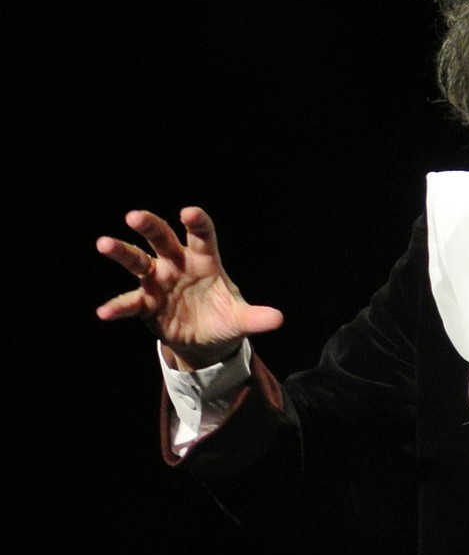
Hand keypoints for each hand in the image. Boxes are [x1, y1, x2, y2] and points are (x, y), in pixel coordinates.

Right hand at [96, 207, 282, 369]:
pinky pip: (131, 302)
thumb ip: (256, 317)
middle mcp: (178, 265)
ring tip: (104, 243)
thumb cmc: (223, 319)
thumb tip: (279, 320)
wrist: (205, 341)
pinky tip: (104, 312)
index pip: (202, 236)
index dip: (197, 223)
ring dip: (123, 252)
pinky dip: (118, 306)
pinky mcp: (146, 303)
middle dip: (150, 226)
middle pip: (163, 239)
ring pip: (138, 261)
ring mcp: (159, 282)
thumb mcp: (241, 320)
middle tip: (135, 216)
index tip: (189, 213)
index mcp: (205, 261)